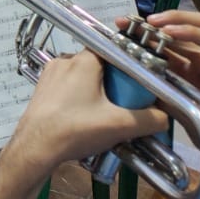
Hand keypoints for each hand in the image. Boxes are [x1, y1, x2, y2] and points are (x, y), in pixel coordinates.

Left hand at [0, 50, 166, 189]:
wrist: (35, 148)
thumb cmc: (76, 129)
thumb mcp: (120, 125)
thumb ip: (150, 119)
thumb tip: (164, 117)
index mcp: (84, 60)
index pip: (115, 50)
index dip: (130, 65)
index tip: (140, 82)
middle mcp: (65, 61)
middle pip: (101, 65)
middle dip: (115, 84)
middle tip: (125, 104)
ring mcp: (50, 75)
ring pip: (84, 78)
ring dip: (98, 93)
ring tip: (106, 115)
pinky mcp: (43, 90)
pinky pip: (69, 88)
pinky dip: (81, 99)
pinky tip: (86, 119)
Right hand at [145, 9, 199, 125]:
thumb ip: (176, 99)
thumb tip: (147, 79)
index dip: (192, 33)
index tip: (166, 31)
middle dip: (178, 19)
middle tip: (149, 22)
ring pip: (190, 35)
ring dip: (164, 28)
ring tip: (136, 26)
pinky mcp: (199, 70)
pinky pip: (179, 51)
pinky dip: (160, 45)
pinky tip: (141, 40)